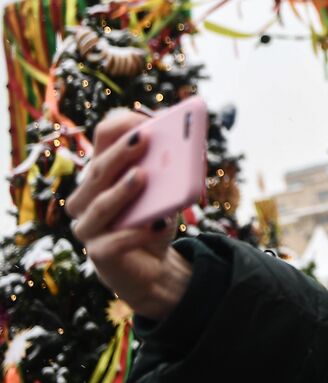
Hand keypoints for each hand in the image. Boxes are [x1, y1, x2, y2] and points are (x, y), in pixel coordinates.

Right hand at [68, 109, 191, 319]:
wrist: (154, 265)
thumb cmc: (155, 217)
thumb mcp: (168, 189)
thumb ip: (173, 168)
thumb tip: (187, 146)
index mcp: (102, 172)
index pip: (102, 139)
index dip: (119, 125)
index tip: (142, 117)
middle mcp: (86, 196)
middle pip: (98, 170)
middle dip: (120, 153)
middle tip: (143, 138)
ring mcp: (88, 226)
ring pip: (99, 205)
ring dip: (121, 190)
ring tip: (143, 176)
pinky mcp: (99, 254)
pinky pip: (113, 243)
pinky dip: (135, 233)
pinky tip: (157, 225)